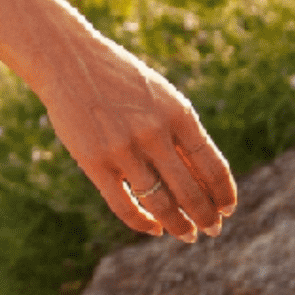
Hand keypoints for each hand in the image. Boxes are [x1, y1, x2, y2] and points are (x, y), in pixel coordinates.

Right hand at [33, 26, 236, 241]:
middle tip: (212, 230)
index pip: (213, 167)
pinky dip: (142, 223)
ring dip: (178, 225)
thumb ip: (180, 135)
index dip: (224, 194)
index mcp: (178, 113)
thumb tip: (204, 182)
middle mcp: (154, 133)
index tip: (227, 209)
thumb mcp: (159, 98)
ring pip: (160, 204)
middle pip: (191, 191)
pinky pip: (124, 205)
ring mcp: (123, 149)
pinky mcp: (94, 162)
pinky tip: (153, 228)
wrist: (67, 60)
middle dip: (206, 217)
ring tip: (186, 235)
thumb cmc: (119, 79)